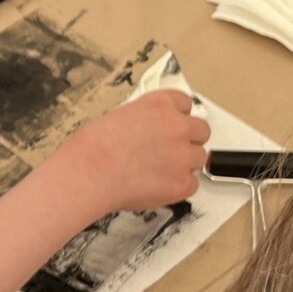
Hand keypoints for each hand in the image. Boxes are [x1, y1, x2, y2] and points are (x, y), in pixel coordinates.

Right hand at [61, 89, 209, 211]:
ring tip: (157, 172)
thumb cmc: (93, 145)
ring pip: (199, 159)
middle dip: (188, 140)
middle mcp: (178, 125)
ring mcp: (183, 155)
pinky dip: (177, 187)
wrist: (90, 172)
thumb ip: (144, 121)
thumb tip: (149, 134)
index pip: (186, 104)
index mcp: (161, 104)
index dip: (178, 117)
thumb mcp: (119, 116)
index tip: (170, 126)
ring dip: (184, 164)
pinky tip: (156, 187)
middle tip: (169, 152)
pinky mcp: (182, 183)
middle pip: (202, 131)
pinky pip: (191, 185)